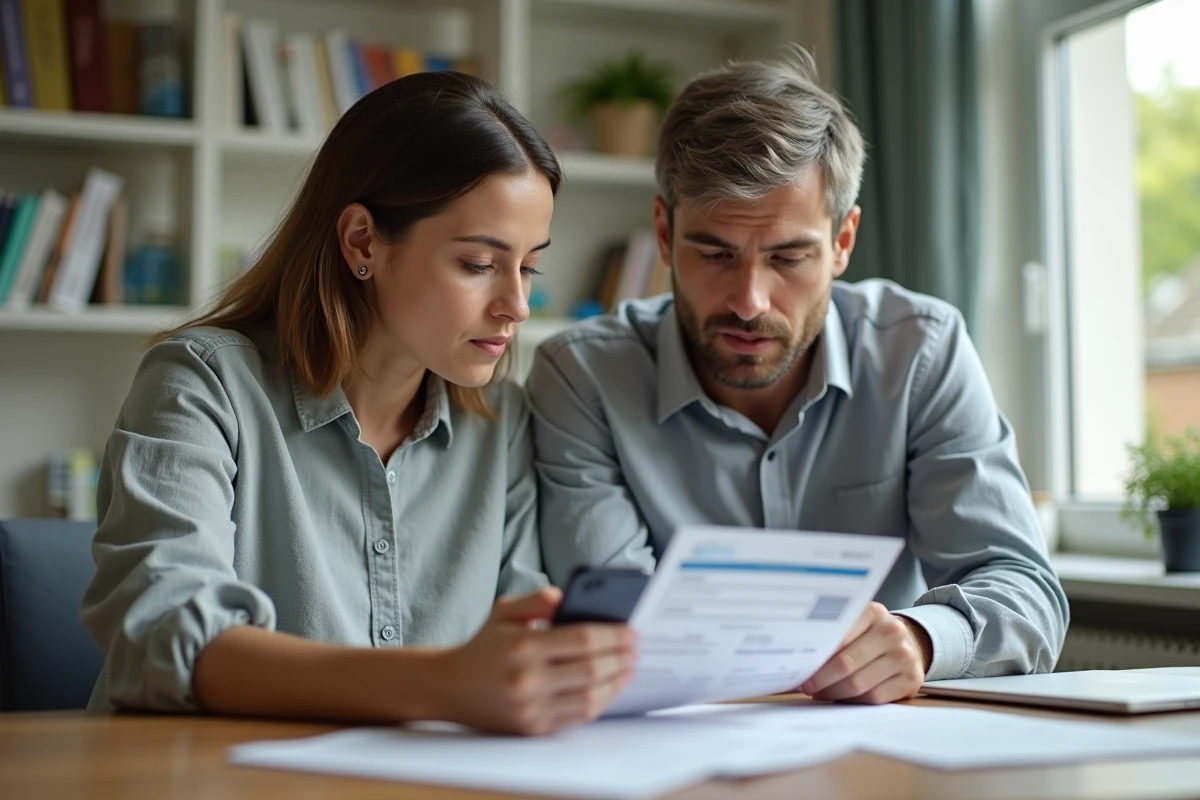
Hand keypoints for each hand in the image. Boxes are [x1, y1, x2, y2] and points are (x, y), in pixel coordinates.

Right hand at [433, 586, 636, 734]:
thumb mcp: (504, 610)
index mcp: (523, 645)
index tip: (632, 631)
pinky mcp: (533, 728)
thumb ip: (538, 600)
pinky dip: (599, 701)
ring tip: (629, 668)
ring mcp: (531, 708)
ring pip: (590, 697)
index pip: (583, 639)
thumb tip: (570, 597)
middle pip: (592, 669)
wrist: (450, 686)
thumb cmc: (483, 644)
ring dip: (616, 682)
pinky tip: (609, 688)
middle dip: (621, 658)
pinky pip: (577, 716)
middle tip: (637, 649)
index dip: (614, 635)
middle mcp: (528, 679)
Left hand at [799, 602, 931, 704]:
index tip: (799, 666)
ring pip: (858, 684)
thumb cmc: (867, 636)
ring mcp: (905, 656)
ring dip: (834, 692)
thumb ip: (831, 637)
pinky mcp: (912, 679)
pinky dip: (853, 701)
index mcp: (873, 612)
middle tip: (806, 686)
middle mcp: (893, 631)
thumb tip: (796, 659)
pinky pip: (874, 698)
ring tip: (820, 692)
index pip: (838, 637)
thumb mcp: (852, 626)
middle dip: (821, 679)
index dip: (816, 656)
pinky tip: (842, 697)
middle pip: (846, 664)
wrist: (904, 645)